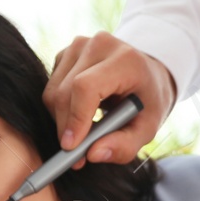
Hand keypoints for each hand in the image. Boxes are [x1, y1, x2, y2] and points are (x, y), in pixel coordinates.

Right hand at [43, 31, 176, 164]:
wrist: (147, 74)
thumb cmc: (148, 101)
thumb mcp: (148, 127)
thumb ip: (125, 145)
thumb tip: (92, 154)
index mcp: (125, 59)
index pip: (86, 86)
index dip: (76, 118)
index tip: (71, 147)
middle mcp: (99, 45)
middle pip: (65, 92)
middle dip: (66, 128)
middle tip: (75, 155)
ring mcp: (80, 45)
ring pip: (53, 92)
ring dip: (62, 120)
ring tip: (85, 132)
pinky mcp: (66, 52)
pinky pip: (51, 87)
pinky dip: (60, 108)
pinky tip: (81, 112)